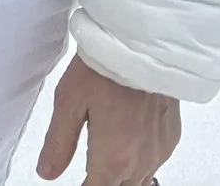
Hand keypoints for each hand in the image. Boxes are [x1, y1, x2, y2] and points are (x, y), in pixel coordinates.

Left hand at [35, 56, 179, 184]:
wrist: (144, 47)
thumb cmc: (103, 70)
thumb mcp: (68, 103)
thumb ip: (58, 143)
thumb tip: (47, 172)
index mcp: (113, 158)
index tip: (74, 181)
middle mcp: (142, 161)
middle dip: (100, 182)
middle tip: (85, 167)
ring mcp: (160, 151)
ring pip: (140, 180)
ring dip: (121, 176)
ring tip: (101, 157)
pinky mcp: (172, 138)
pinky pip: (154, 163)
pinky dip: (138, 161)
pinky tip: (124, 142)